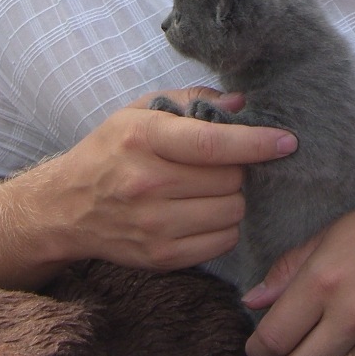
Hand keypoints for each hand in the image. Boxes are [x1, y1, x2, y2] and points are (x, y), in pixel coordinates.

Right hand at [39, 88, 294, 272]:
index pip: (213, 143)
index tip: (287, 142)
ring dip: (233, 199)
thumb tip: (242, 103)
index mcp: (144, 138)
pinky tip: (204, 213)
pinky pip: (222, 242)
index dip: (256, 142)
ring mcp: (154, 224)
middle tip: (223, 164)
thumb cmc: (111, 151)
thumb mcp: (140, 111)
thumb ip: (192, 99)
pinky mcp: (161, 255)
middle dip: (238, 170)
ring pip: (232, 211)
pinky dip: (223, 226)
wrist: (66, 207)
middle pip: (231, 179)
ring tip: (210, 189)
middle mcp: (148, 182)